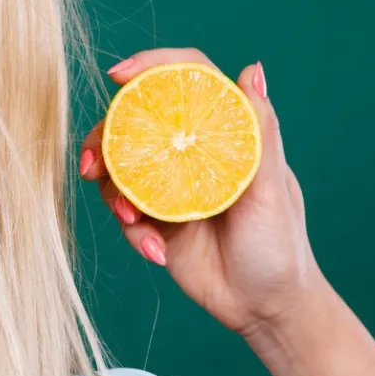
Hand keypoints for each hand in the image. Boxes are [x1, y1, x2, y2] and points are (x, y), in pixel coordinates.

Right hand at [79, 48, 326, 336]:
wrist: (265, 308)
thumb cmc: (282, 245)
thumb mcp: (273, 188)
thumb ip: (259, 132)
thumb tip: (253, 71)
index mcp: (223, 133)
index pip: (185, 81)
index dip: (151, 67)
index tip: (118, 76)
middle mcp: (191, 153)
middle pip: (134, 124)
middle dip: (103, 140)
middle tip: (93, 166)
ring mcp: (169, 187)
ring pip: (119, 170)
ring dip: (114, 194)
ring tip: (133, 221)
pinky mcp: (154, 222)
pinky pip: (126, 216)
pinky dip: (133, 233)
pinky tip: (156, 253)